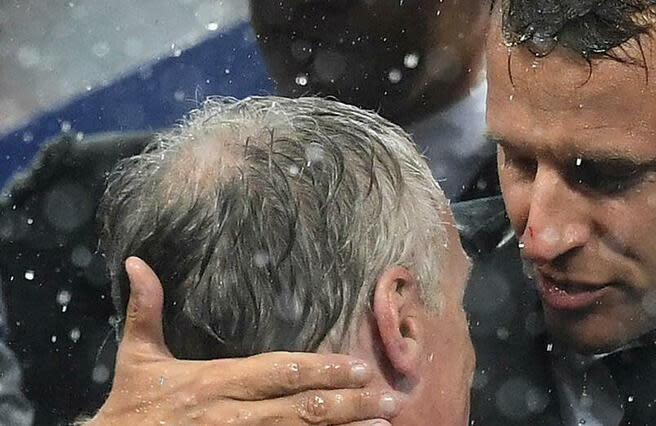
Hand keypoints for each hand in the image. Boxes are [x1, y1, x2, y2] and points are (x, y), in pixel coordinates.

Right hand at [85, 257, 399, 424]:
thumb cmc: (130, 407)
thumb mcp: (136, 357)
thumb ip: (146, 310)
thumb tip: (137, 262)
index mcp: (215, 382)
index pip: (279, 372)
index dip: (322, 369)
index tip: (359, 367)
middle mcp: (232, 413)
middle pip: (302, 408)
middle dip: (350, 404)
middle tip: (389, 400)